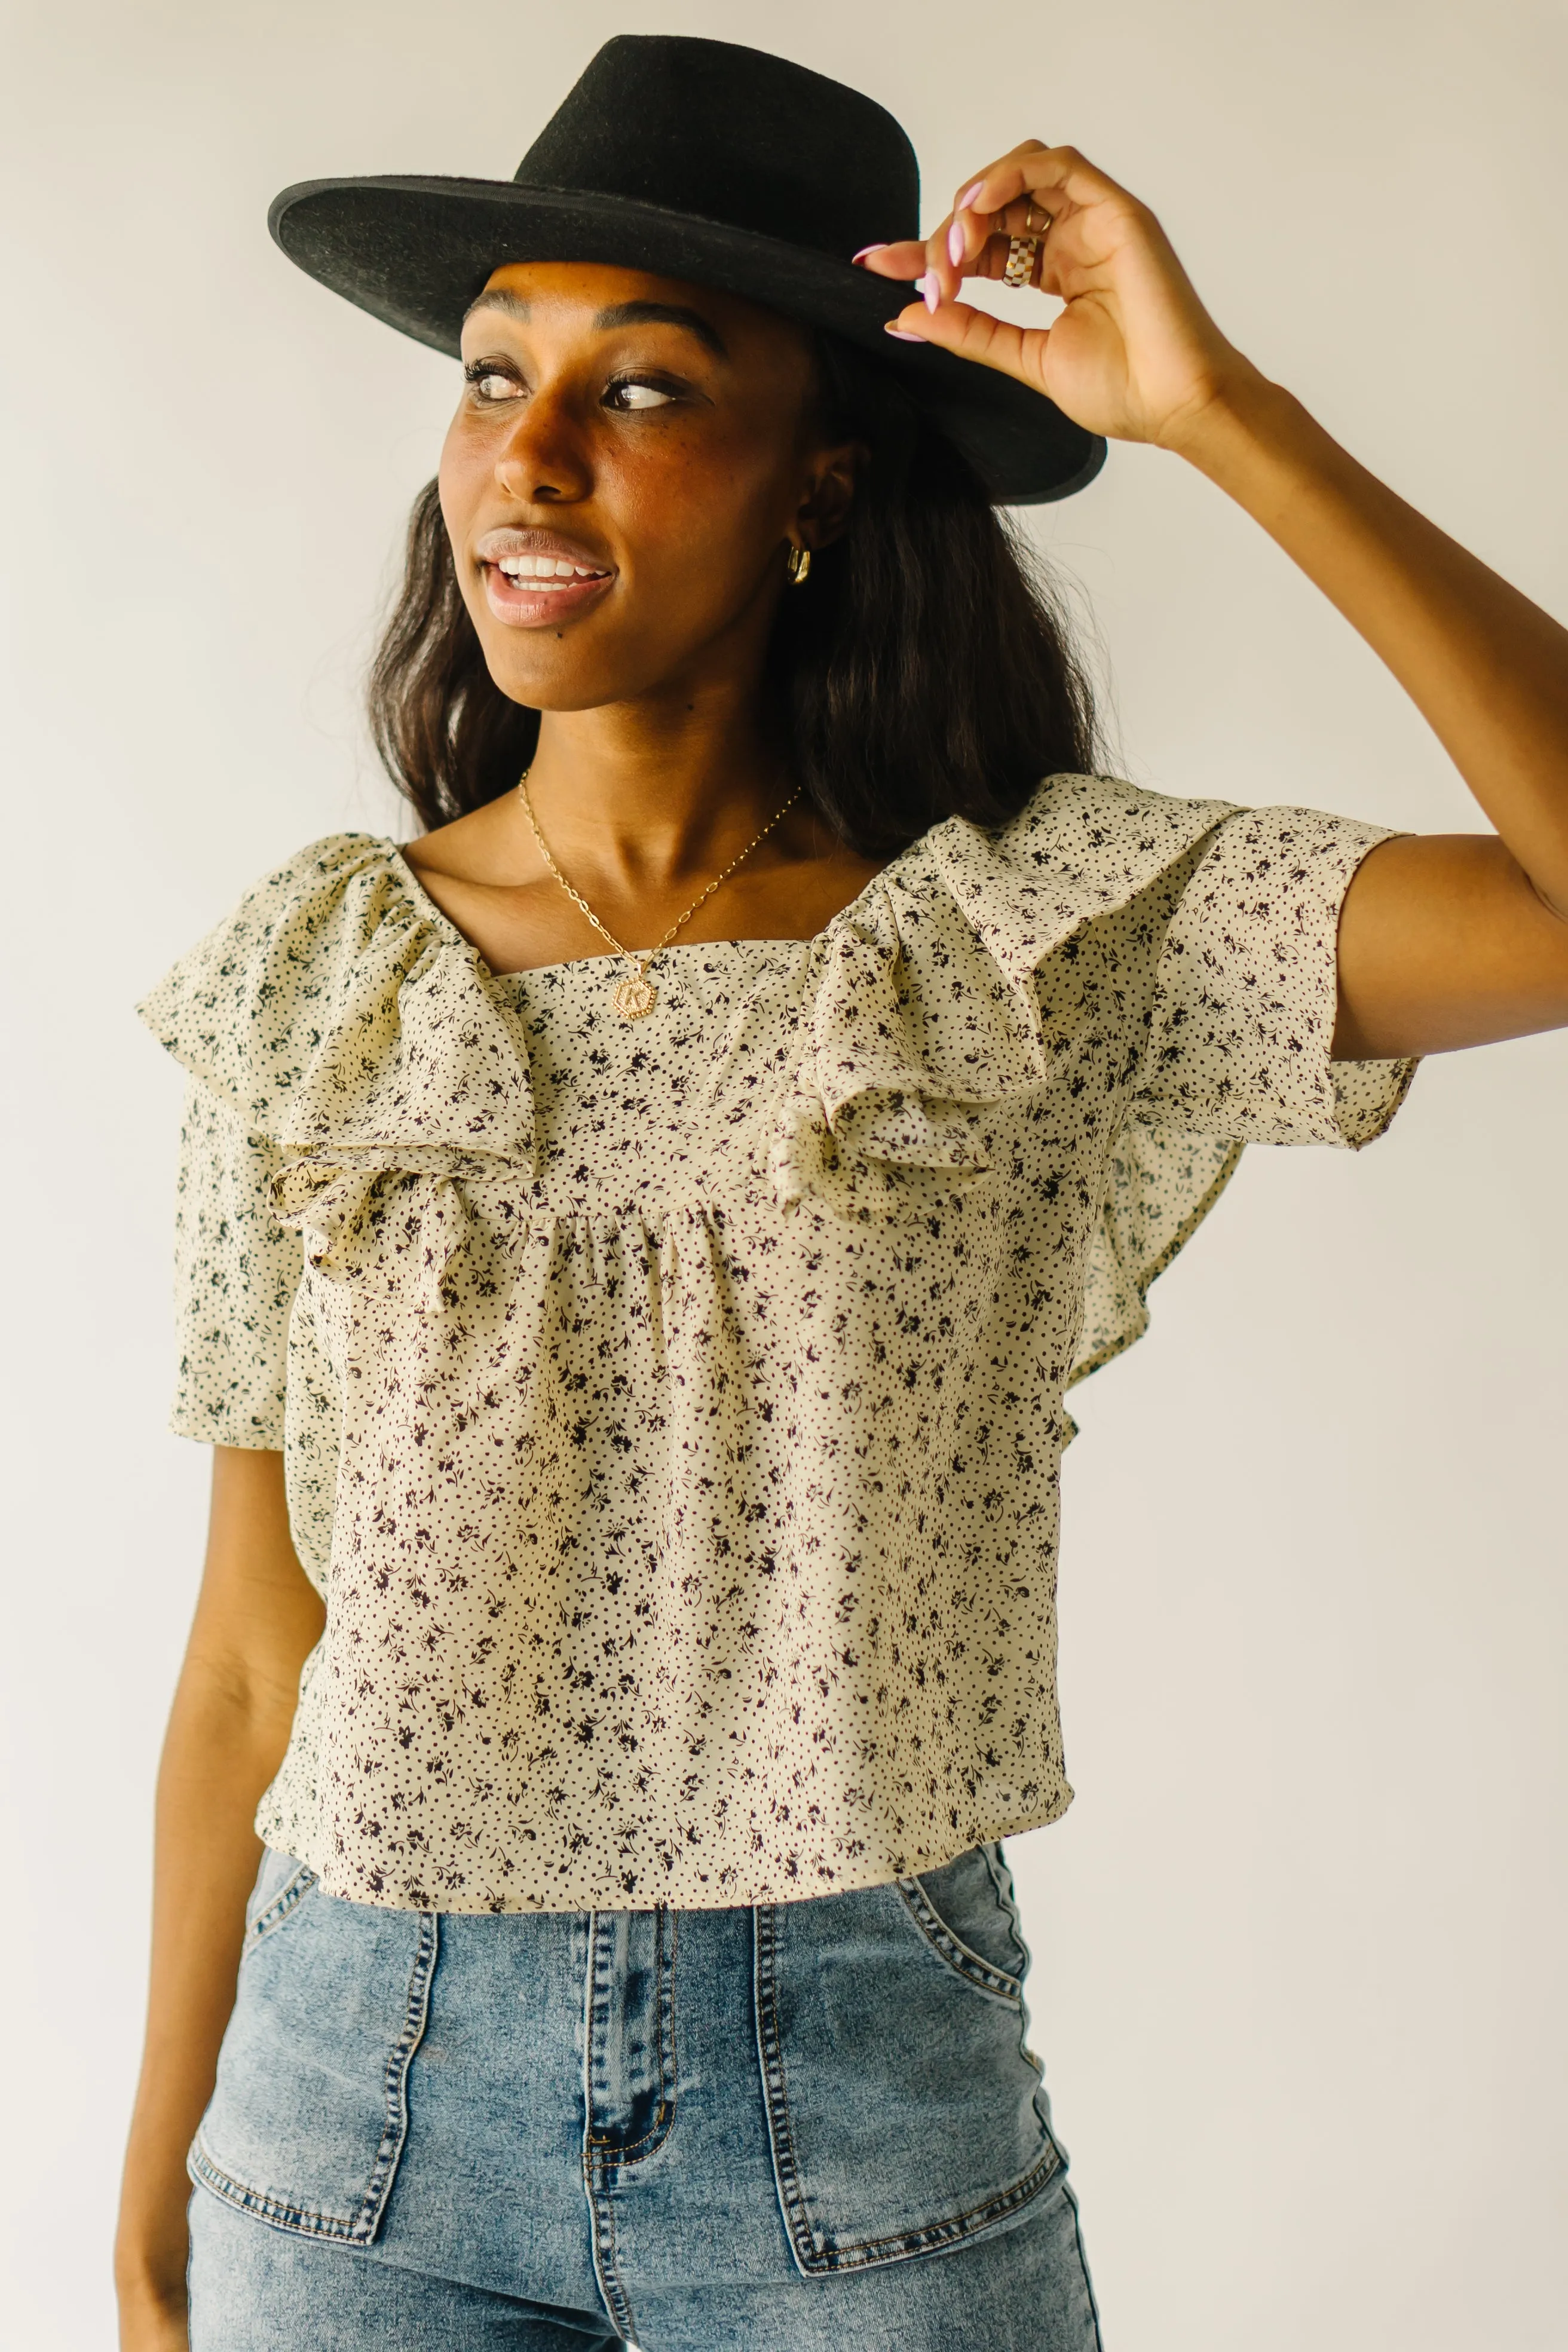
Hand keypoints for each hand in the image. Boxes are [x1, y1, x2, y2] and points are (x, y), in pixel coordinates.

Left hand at [855, 141, 1252, 451]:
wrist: (1174, 406)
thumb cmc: (1122, 390)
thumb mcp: (1024, 359)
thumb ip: (970, 332)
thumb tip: (905, 317)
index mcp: (1055, 271)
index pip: (982, 244)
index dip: (927, 251)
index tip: (878, 269)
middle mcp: (1072, 239)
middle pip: (993, 206)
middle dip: (944, 234)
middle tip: (922, 276)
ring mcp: (1094, 221)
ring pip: (1019, 173)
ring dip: (973, 203)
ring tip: (951, 249)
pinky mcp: (1115, 210)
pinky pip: (1055, 165)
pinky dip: (1009, 175)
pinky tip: (976, 210)